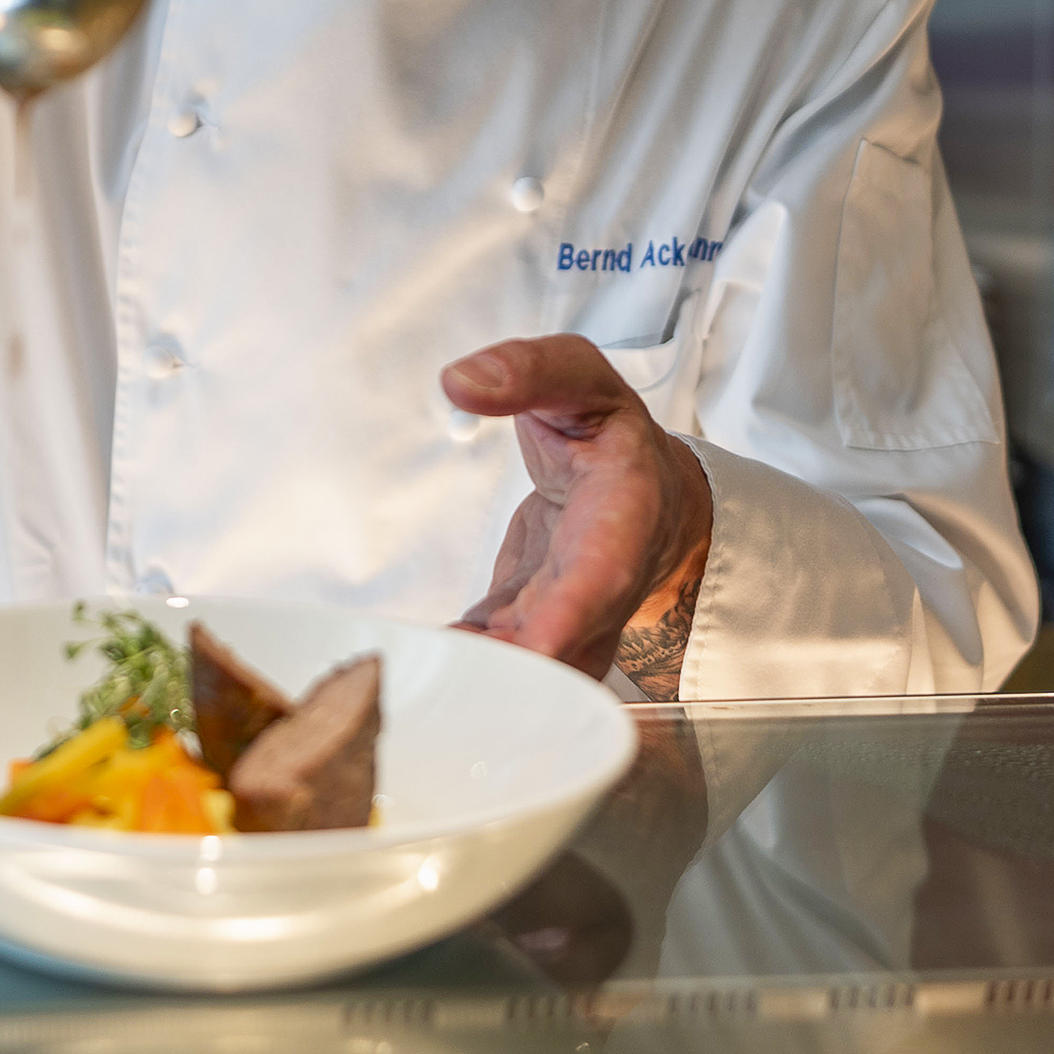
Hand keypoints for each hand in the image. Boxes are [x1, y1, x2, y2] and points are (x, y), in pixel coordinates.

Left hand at [444, 334, 712, 700]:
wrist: (644, 490)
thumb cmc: (609, 435)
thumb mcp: (580, 380)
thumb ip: (528, 372)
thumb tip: (461, 380)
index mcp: (622, 519)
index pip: (600, 577)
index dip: (567, 618)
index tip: (533, 647)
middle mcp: (602, 589)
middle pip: (563, 653)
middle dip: (509, 675)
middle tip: (437, 677)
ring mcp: (568, 622)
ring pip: (530, 675)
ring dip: (476, 681)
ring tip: (409, 678)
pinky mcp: (528, 632)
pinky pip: (494, 663)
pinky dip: (456, 670)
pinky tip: (408, 667)